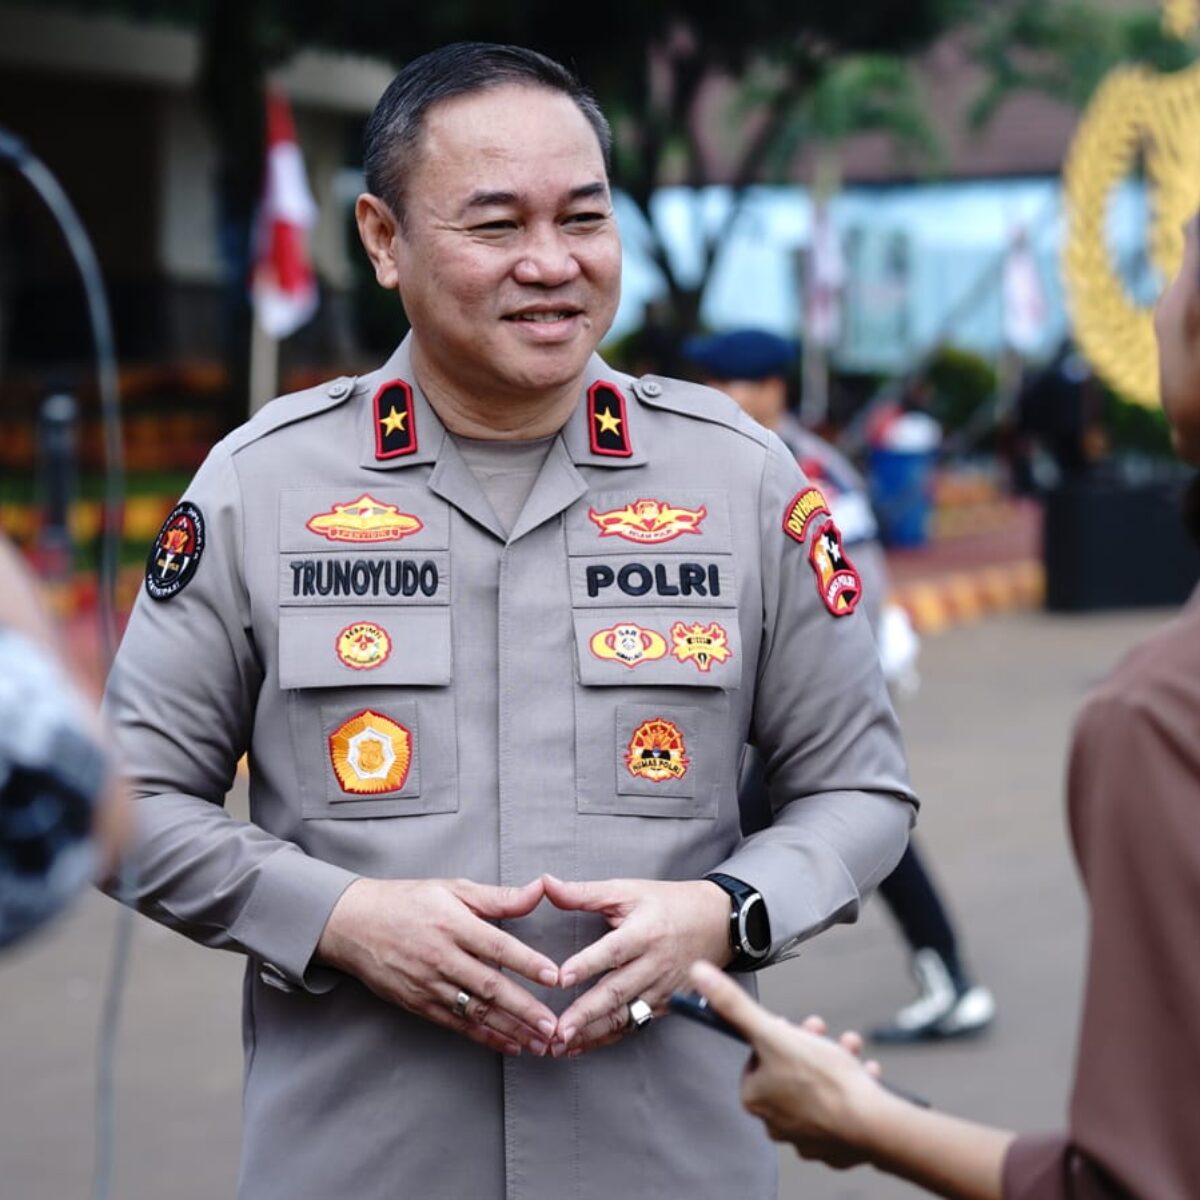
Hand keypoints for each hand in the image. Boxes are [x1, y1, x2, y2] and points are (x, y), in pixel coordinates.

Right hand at [316, 876, 559, 1056]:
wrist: (353, 924)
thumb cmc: (408, 902)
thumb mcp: (453, 890)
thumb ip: (499, 897)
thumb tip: (539, 889)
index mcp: (453, 923)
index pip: (497, 946)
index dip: (527, 962)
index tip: (554, 977)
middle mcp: (441, 956)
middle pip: (489, 986)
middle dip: (524, 1008)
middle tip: (552, 1026)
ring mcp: (428, 983)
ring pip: (475, 1011)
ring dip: (509, 1029)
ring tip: (539, 1043)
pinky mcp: (417, 1003)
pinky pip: (456, 1024)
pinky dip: (483, 1037)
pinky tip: (508, 1044)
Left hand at [543, 873, 730, 1056]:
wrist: (717, 922)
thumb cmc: (668, 903)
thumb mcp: (628, 890)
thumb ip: (585, 892)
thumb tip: (547, 884)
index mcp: (644, 932)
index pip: (613, 951)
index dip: (587, 964)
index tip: (561, 978)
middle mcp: (654, 964)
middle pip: (617, 992)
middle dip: (586, 1014)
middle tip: (558, 1030)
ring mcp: (661, 989)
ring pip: (625, 1016)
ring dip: (592, 1033)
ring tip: (562, 1045)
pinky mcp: (665, 1005)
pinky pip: (634, 1024)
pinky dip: (607, 1038)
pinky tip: (582, 1045)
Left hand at [688, 960, 885, 1168]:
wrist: (871, 1124)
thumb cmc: (822, 1081)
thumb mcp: (773, 1033)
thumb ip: (735, 1006)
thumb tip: (699, 975)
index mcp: (756, 1098)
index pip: (756, 1057)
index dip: (775, 1036)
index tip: (792, 1026)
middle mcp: (776, 1122)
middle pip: (787, 1069)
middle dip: (808, 1045)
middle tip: (822, 1033)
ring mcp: (808, 1136)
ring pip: (816, 1086)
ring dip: (833, 1060)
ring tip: (849, 1048)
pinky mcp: (836, 1143)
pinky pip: (841, 1106)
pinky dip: (851, 1087)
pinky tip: (865, 1074)